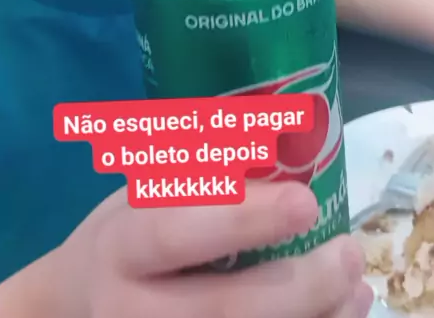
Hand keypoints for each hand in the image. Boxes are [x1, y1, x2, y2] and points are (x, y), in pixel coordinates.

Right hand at [49, 180, 372, 317]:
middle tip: (349, 253)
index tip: (304, 202)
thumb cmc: (122, 238)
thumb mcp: (141, 193)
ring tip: (358, 290)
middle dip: (300, 287)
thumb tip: (276, 133)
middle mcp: (133, 312)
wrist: (75, 311)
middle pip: (224, 311)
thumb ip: (196, 173)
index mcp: (123, 248)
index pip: (178, 233)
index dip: (243, 219)